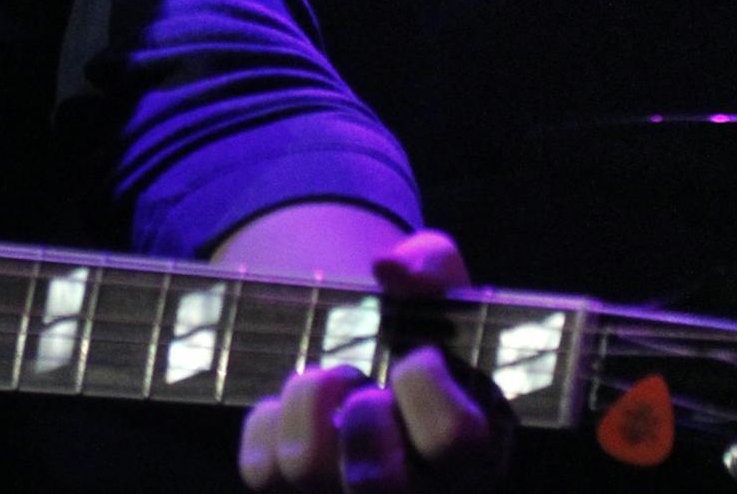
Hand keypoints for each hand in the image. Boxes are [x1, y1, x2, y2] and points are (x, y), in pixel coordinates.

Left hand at [238, 231, 510, 493]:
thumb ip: (431, 265)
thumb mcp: (438, 285)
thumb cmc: (415, 324)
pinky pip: (261, 469)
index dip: (425, 385)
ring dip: (306, 400)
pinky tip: (293, 402)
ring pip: (305, 470)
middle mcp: (418, 491)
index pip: (454, 441)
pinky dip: (268, 419)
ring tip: (326, 378)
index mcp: (474, 452)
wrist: (366, 349)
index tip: (417, 353)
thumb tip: (387, 267)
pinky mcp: (289, 490)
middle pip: (378, 483)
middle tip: (363, 379)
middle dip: (361, 413)